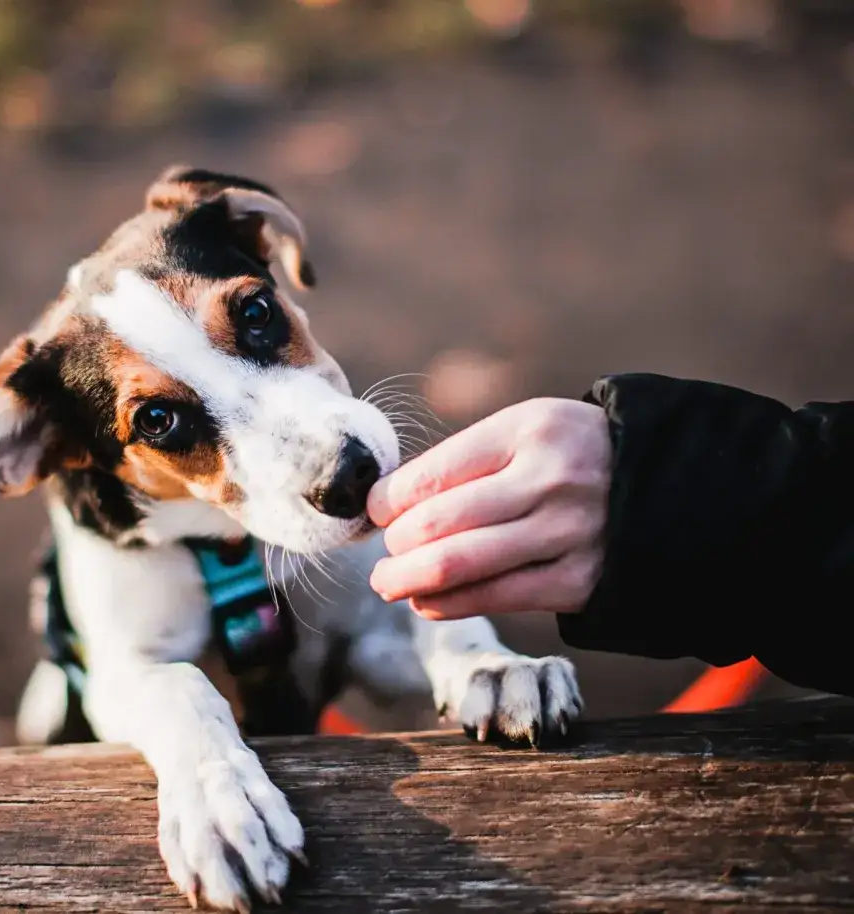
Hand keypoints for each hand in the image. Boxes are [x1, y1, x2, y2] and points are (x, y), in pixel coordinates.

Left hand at [367, 397, 610, 619]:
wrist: (666, 486)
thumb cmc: (571, 456)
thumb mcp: (527, 431)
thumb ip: (465, 461)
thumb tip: (387, 504)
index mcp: (530, 430)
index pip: (434, 473)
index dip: (388, 500)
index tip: (374, 512)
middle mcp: (549, 480)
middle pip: (440, 523)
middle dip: (395, 545)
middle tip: (382, 555)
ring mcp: (567, 532)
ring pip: (461, 564)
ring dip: (409, 579)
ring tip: (388, 583)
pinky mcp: (579, 581)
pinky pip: (496, 598)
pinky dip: (448, 604)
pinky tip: (426, 602)